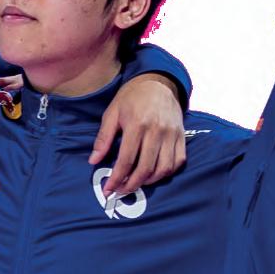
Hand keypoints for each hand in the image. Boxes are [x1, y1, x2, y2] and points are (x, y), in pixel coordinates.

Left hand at [92, 73, 188, 196]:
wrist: (158, 82)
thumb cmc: (132, 98)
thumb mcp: (112, 113)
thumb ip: (103, 138)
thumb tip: (93, 161)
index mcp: (137, 125)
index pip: (126, 160)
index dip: (116, 179)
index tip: (108, 190)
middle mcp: (157, 130)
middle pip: (145, 168)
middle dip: (131, 185)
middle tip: (121, 191)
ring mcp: (171, 134)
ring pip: (163, 168)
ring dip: (149, 182)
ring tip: (136, 183)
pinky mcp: (181, 135)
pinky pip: (178, 161)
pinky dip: (166, 172)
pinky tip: (154, 174)